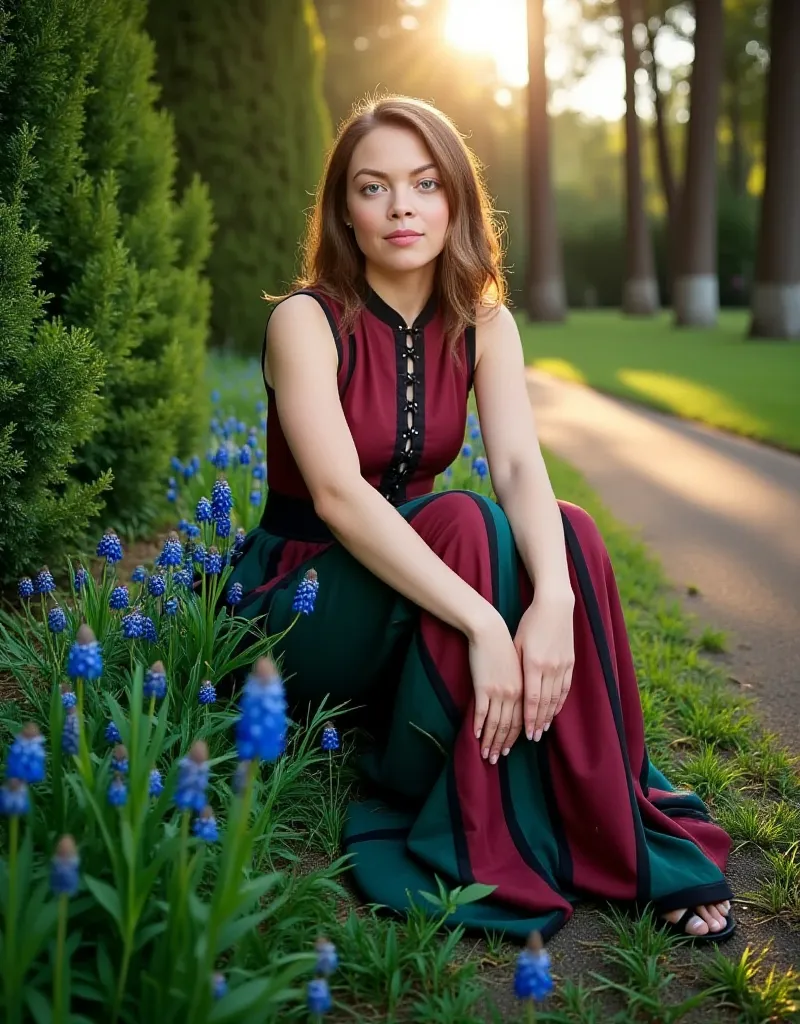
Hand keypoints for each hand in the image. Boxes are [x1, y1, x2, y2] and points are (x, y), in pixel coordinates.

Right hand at [469, 610, 523, 763]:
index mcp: (525, 688)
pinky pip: (482, 712)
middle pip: (509, 726)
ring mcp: (498, 691)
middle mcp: (514, 693)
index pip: (522, 719)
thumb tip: (518, 700)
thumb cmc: (505, 644)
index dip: (516, 737)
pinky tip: (476, 735)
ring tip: (485, 754)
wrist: (490, 630)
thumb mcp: (519, 664)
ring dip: (490, 741)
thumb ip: (521, 684)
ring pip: (496, 723)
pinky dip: (479, 726)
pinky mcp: (483, 687)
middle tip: (495, 759)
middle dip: (502, 744)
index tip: (509, 749)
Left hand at [514, 590, 574, 741]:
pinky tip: (555, 711)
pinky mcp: (570, 662)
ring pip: (556, 698)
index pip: (532, 699)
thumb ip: (515, 666)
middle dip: (538, 722)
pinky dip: (560, 702)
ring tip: (543, 730)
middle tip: (533, 738)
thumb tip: (512, 689)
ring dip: (549, 716)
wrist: (555, 606)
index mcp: (533, 664)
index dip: (529, 718)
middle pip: (545, 703)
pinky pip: (565, 688)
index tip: (526, 733)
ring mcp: (562, 666)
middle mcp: (550, 668)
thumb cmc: (530, 622)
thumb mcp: (517, 643)